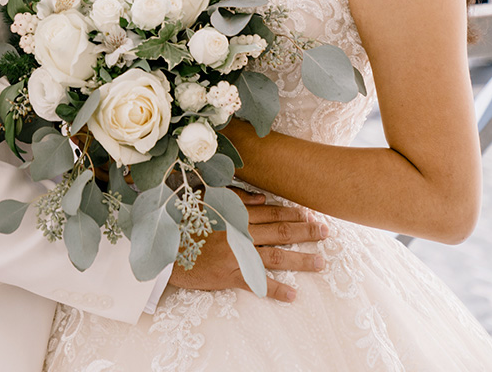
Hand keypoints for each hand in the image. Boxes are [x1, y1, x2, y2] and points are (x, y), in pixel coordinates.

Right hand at [168, 190, 327, 302]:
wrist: (164, 248)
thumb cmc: (184, 222)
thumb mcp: (207, 200)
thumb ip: (235, 197)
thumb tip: (261, 198)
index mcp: (236, 213)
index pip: (272, 212)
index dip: (294, 213)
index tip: (312, 214)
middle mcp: (241, 232)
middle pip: (280, 231)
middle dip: (306, 231)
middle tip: (326, 232)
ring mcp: (237, 254)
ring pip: (276, 256)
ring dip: (300, 259)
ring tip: (320, 262)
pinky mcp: (231, 275)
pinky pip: (258, 284)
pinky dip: (276, 289)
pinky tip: (293, 294)